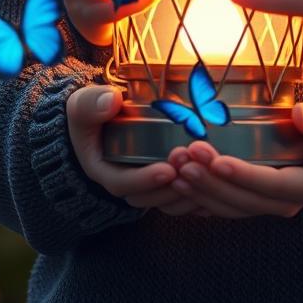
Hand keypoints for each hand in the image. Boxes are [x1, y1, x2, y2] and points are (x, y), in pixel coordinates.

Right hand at [66, 84, 203, 215]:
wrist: (100, 119)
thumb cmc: (92, 112)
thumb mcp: (84, 106)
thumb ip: (92, 104)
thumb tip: (112, 101)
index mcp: (104, 171)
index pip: (123, 184)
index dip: (145, 181)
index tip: (167, 171)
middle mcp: (127, 184)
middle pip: (151, 197)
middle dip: (173, 188)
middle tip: (193, 166)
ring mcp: (147, 185)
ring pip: (169, 201)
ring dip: (190, 192)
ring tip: (208, 174)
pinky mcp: (164, 182)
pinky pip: (182, 197)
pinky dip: (199, 195)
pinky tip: (217, 183)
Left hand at [165, 100, 302, 217]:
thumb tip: (302, 117)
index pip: (275, 186)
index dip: (245, 176)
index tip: (218, 160)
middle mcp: (287, 202)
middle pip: (245, 201)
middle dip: (212, 183)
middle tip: (186, 160)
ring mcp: (266, 203)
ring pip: (230, 206)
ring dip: (201, 191)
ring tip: (177, 168)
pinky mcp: (250, 199)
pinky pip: (223, 206)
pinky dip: (199, 198)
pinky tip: (177, 182)